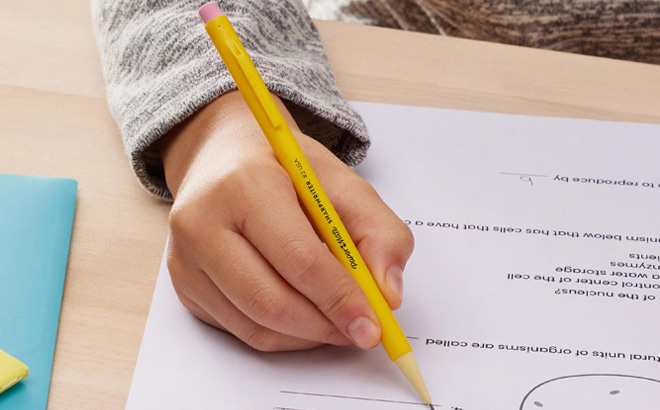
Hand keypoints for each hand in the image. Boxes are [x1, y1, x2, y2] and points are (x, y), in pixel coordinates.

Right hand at [160, 91, 413, 351]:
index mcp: (244, 184)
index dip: (341, 299)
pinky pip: (239, 329)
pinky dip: (282, 334)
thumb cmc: (283, 166)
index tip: (373, 325)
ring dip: (307, 336)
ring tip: (337, 321)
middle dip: (325, 326)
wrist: (223, 154)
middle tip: (360, 331)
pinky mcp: (183, 284)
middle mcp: (201, 223)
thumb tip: (388, 296)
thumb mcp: (343, 182)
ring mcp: (185, 258)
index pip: (298, 259)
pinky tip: (304, 314)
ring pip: (255, 326)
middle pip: (271, 302)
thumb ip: (379, 233)